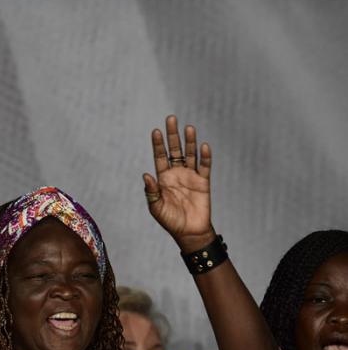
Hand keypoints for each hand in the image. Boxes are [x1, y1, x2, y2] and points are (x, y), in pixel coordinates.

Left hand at [143, 115, 212, 250]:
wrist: (189, 231)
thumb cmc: (170, 220)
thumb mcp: (156, 207)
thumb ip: (151, 191)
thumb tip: (145, 174)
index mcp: (163, 178)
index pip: (160, 157)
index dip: (158, 144)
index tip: (156, 131)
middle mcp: (177, 174)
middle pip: (175, 150)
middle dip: (173, 135)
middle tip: (171, 118)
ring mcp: (190, 176)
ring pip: (190, 154)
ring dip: (189, 141)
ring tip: (188, 128)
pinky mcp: (203, 181)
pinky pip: (204, 166)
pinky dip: (204, 156)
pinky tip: (203, 146)